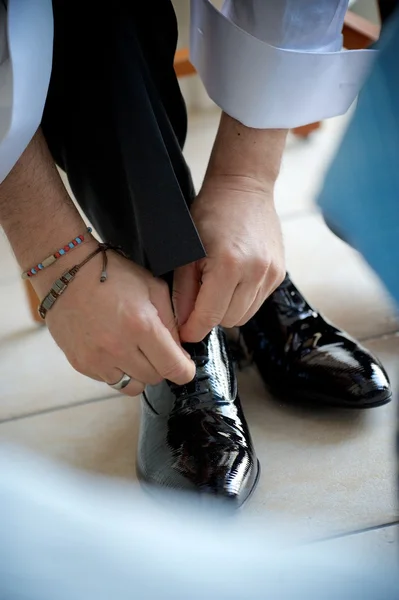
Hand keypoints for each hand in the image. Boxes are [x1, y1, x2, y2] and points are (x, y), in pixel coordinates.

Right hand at [35, 247, 194, 396]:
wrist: (67, 274)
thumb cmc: (112, 275)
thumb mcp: (152, 287)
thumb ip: (171, 321)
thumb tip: (181, 351)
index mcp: (141, 326)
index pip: (173, 368)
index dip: (184, 370)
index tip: (184, 365)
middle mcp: (119, 348)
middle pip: (155, 378)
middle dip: (161, 365)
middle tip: (154, 346)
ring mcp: (97, 359)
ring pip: (133, 386)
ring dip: (139, 372)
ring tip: (133, 350)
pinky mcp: (81, 364)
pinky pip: (109, 381)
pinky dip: (117, 370)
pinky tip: (113, 348)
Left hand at [173, 176, 284, 342]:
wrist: (244, 188)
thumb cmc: (210, 213)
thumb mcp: (187, 252)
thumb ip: (184, 292)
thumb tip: (183, 324)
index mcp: (228, 265)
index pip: (210, 316)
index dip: (193, 329)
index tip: (183, 332)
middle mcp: (255, 272)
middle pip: (229, 320)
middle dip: (211, 316)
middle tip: (198, 298)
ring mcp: (271, 274)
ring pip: (245, 315)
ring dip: (228, 310)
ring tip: (216, 287)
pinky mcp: (279, 274)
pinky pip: (257, 302)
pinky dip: (242, 299)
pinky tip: (233, 280)